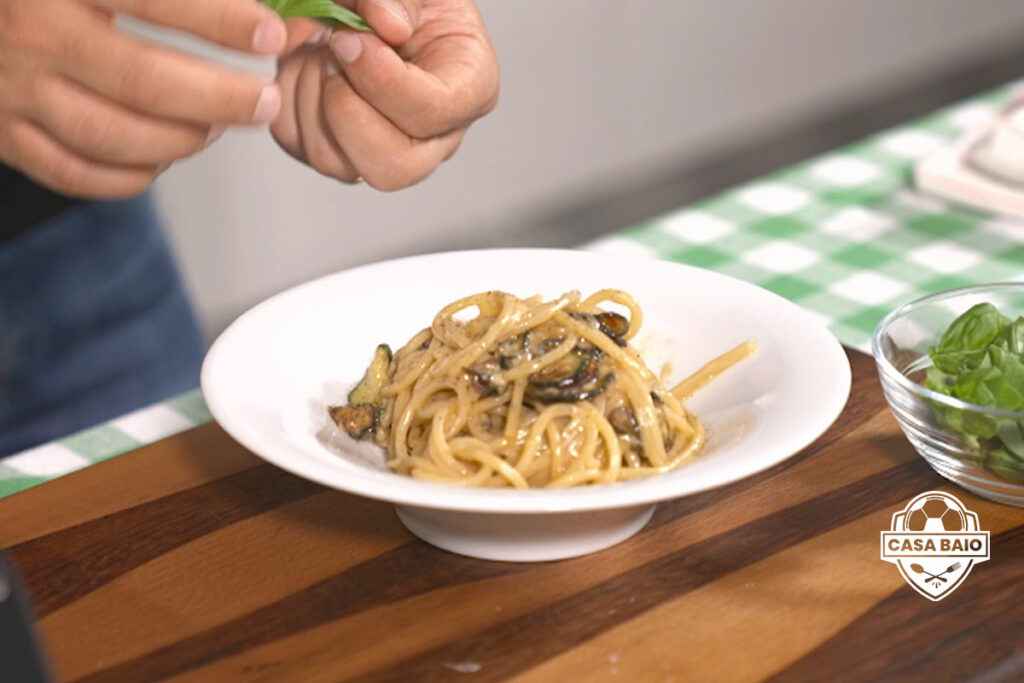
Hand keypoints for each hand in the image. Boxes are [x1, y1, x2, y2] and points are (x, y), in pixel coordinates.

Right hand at [0, 0, 287, 197]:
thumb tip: (265, 15)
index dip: (221, 21)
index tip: (271, 35)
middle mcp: (32, 36)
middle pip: (146, 83)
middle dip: (221, 99)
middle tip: (264, 101)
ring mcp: (12, 92)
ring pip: (117, 137)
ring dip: (183, 140)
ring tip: (219, 127)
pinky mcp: (3, 135)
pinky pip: (78, 174)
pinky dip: (133, 175)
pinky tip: (164, 157)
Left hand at [272, 0, 497, 190]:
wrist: (377, 5)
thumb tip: (387, 24)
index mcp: (469, 89)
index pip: (432, 114)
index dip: (384, 79)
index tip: (351, 37)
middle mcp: (433, 136)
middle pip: (392, 169)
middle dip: (346, 111)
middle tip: (332, 55)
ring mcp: (385, 151)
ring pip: (337, 164)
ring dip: (311, 97)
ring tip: (319, 49)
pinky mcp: (337, 152)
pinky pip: (300, 146)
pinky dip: (288, 101)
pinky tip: (305, 64)